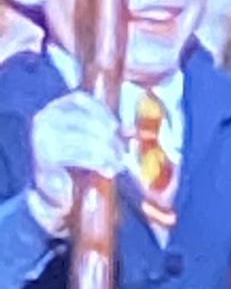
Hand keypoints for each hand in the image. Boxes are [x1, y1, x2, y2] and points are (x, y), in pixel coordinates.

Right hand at [24, 90, 127, 240]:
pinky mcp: (46, 158)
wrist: (55, 188)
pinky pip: (76, 156)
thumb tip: (130, 131)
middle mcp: (46, 118)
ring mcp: (43, 137)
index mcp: (57, 108)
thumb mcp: (90, 140)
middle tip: (122, 151)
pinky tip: (108, 170)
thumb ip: (106, 131)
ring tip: (118, 163)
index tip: (118, 127)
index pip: (80, 100)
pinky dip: (96, 163)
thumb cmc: (76, 160)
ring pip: (81, 138)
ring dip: (105, 151)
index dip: (102, 111)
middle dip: (106, 135)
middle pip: (82, 120)